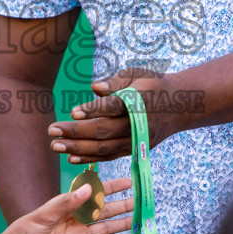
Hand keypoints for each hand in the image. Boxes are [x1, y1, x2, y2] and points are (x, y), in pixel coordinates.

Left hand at [1, 178, 135, 233]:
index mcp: (67, 206)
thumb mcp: (44, 215)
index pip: (93, 194)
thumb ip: (66, 203)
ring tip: (138, 218)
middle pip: (103, 211)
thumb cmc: (23, 232)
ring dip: (121, 223)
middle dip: (121, 206)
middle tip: (139, 201)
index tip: (128, 182)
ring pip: (105, 228)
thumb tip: (89, 189)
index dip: (111, 188)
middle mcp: (75, 220)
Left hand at [49, 69, 170, 164]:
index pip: (114, 106)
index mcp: (138, 101)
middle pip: (104, 131)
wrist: (180, 107)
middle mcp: (137, 124)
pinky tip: (71, 158)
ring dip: (78, 149)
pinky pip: (109, 156)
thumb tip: (94, 87)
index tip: (73, 111)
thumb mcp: (138, 74)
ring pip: (104, 148)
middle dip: (76, 132)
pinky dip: (91, 159)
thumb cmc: (153, 85)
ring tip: (55, 146)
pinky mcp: (134, 149)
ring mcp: (136, 140)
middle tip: (52, 131)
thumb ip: (116, 81)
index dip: (94, 109)